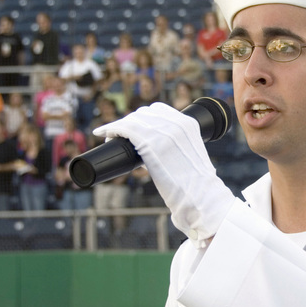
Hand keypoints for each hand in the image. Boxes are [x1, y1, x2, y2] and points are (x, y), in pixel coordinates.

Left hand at [93, 103, 234, 244]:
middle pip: (143, 113)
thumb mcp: (192, 156)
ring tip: (111, 137)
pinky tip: (104, 134)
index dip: (142, 117)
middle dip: (130, 122)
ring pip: (132, 120)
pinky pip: (125, 129)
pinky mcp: (150, 144)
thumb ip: (180, 147)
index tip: (135, 127)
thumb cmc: (196, 185)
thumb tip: (162, 153)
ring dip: (118, 126)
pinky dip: (111, 129)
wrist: (201, 197)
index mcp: (188, 123)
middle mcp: (176, 123)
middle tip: (121, 136)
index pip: (158, 109)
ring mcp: (163, 132)